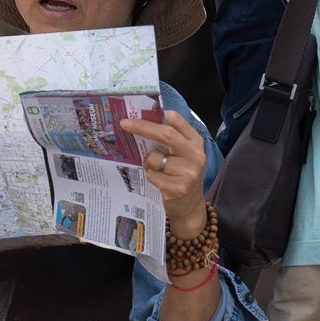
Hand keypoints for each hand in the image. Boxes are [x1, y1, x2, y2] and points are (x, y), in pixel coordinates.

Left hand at [121, 111, 207, 239]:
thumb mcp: (182, 155)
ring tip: (155, 170)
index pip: (177, 122)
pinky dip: (151, 177)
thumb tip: (143, 122)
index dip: (158, 115)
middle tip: (124, 124)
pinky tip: (159, 182)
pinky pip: (153, 175)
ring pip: (155, 158)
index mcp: (195, 142)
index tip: (139, 112)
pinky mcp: (180, 187)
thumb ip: (171, 140)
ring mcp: (189, 172)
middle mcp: (196, 154)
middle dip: (142, 127)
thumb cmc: (181, 177)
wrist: (191, 208)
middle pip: (166, 134)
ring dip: (148, 163)